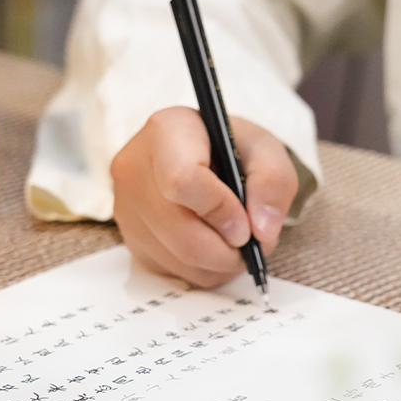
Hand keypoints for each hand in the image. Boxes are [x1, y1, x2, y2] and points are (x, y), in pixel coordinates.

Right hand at [110, 107, 298, 288]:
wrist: (205, 156)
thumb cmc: (233, 149)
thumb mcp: (266, 149)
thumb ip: (273, 182)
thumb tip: (261, 230)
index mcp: (166, 130)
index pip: (182, 180)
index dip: (220, 211)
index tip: (246, 224)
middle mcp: (134, 167)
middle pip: (180, 232)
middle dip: (226, 249)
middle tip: (251, 243)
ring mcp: (126, 206)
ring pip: (178, 258)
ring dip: (219, 263)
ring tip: (236, 241)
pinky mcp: (130, 238)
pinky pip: (171, 270)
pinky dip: (203, 269)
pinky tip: (213, 245)